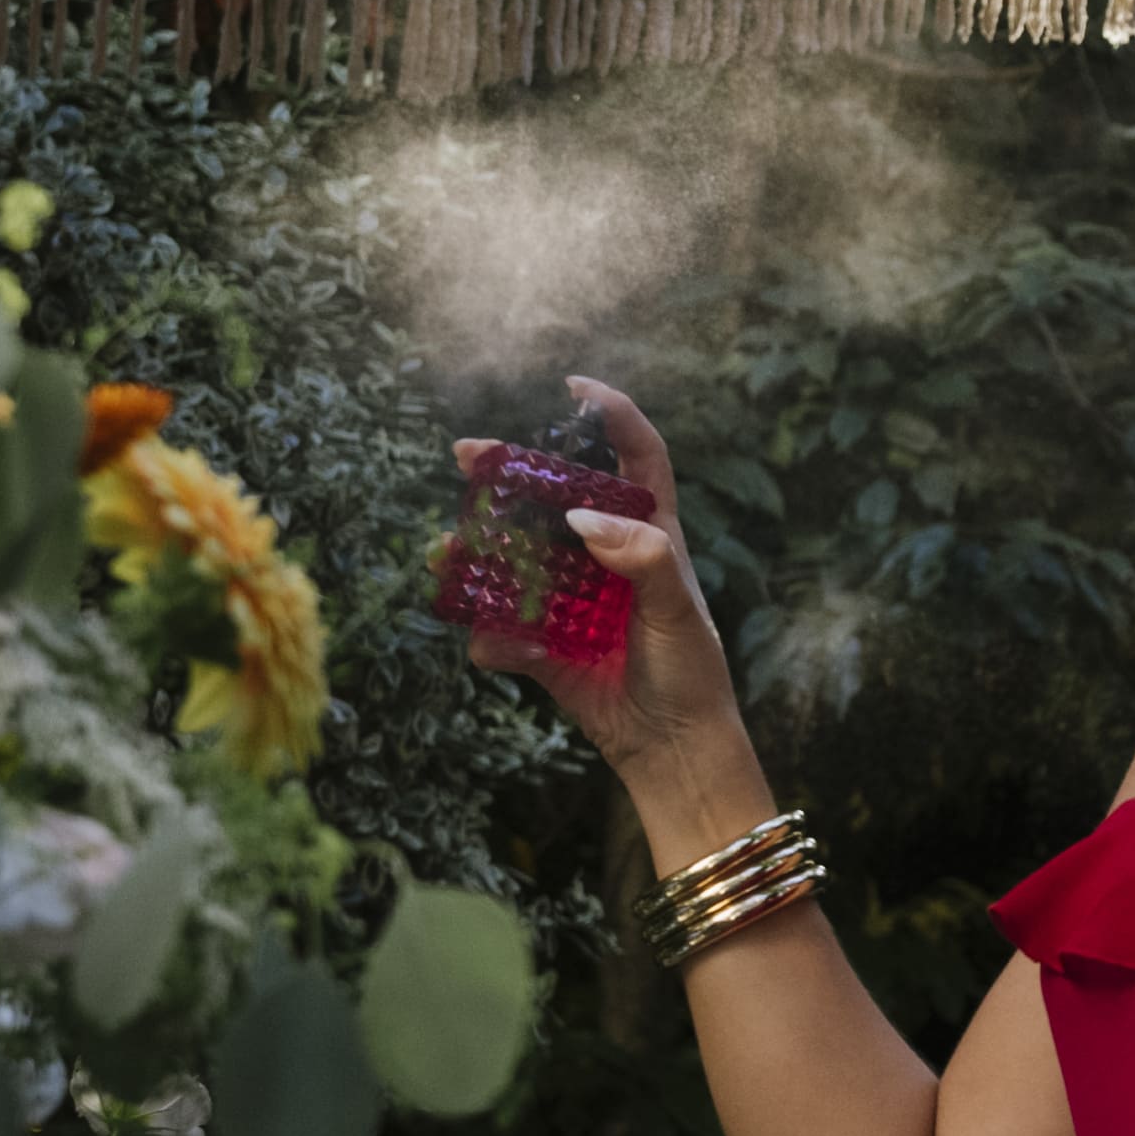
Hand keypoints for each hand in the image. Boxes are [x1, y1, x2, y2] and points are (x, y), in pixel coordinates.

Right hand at [456, 377, 753, 813]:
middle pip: (550, 502)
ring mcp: (569, 601)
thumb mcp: (678, 610)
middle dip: (506, 477)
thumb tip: (581, 519)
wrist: (672, 747)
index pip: (636, 460)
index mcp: (649, 536)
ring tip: (444, 552)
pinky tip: (494, 647)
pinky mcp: (544, 648)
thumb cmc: (690, 671)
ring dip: (476, 555)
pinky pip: (503, 633)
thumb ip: (643, 558)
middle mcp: (604, 559)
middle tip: (463, 456)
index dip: (612, 417)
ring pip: (512, 562)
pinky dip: (492, 639)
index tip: (575, 388)